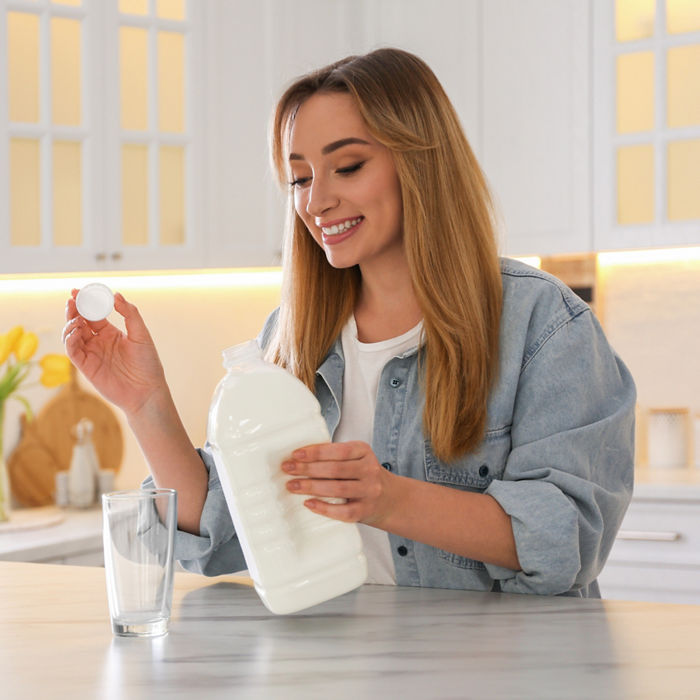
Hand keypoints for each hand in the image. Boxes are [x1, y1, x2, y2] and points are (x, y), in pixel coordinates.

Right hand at [62, 290, 167, 417]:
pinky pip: (72, 351)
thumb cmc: (148, 364)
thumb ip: (130, 314)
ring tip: (77, 319)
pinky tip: (76, 331)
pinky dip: (70, 340)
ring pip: (71, 335)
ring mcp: (91, 354)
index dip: (85, 302)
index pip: (92, 314)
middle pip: (79, 322)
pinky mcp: (86, 367)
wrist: (147, 391)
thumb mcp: (142, 335)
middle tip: (72, 298)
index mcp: (110, 333)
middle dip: (73, 310)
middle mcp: (98, 342)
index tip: (78, 290)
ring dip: (70, 324)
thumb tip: (117, 294)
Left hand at [282, 441, 395, 525]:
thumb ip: (335, 456)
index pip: (339, 450)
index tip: (296, 454)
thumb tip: (299, 457)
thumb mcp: (356, 458)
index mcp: (364, 452)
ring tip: (292, 485)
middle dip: (308, 469)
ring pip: (337, 489)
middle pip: (335, 469)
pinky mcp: (365, 511)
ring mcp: (369, 491)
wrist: (390, 499)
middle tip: (288, 469)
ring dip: (311, 487)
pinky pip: (343, 511)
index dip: (316, 452)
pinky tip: (309, 503)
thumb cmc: (364, 476)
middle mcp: (369, 470)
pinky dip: (324, 508)